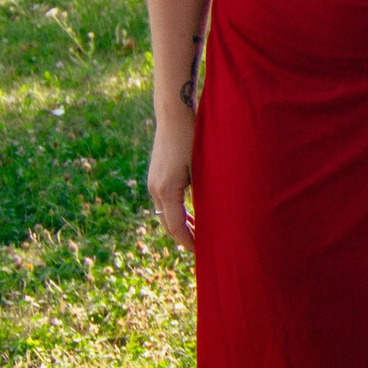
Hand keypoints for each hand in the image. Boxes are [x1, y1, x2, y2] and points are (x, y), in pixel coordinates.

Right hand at [147, 124, 193, 246]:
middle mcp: (155, 189)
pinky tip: (191, 215)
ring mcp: (153, 182)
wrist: (175, 115)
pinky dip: (176, 212)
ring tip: (199, 235)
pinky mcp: (156, 176)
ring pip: (164, 213)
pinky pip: (164, 202)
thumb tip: (214, 215)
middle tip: (203, 249)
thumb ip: (204, 192)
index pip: (176, 226)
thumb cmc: (194, 139)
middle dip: (184, 237)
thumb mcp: (203, 167)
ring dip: (180, 225)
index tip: (201, 252)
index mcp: (166, 191)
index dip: (188, 242)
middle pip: (167, 224)